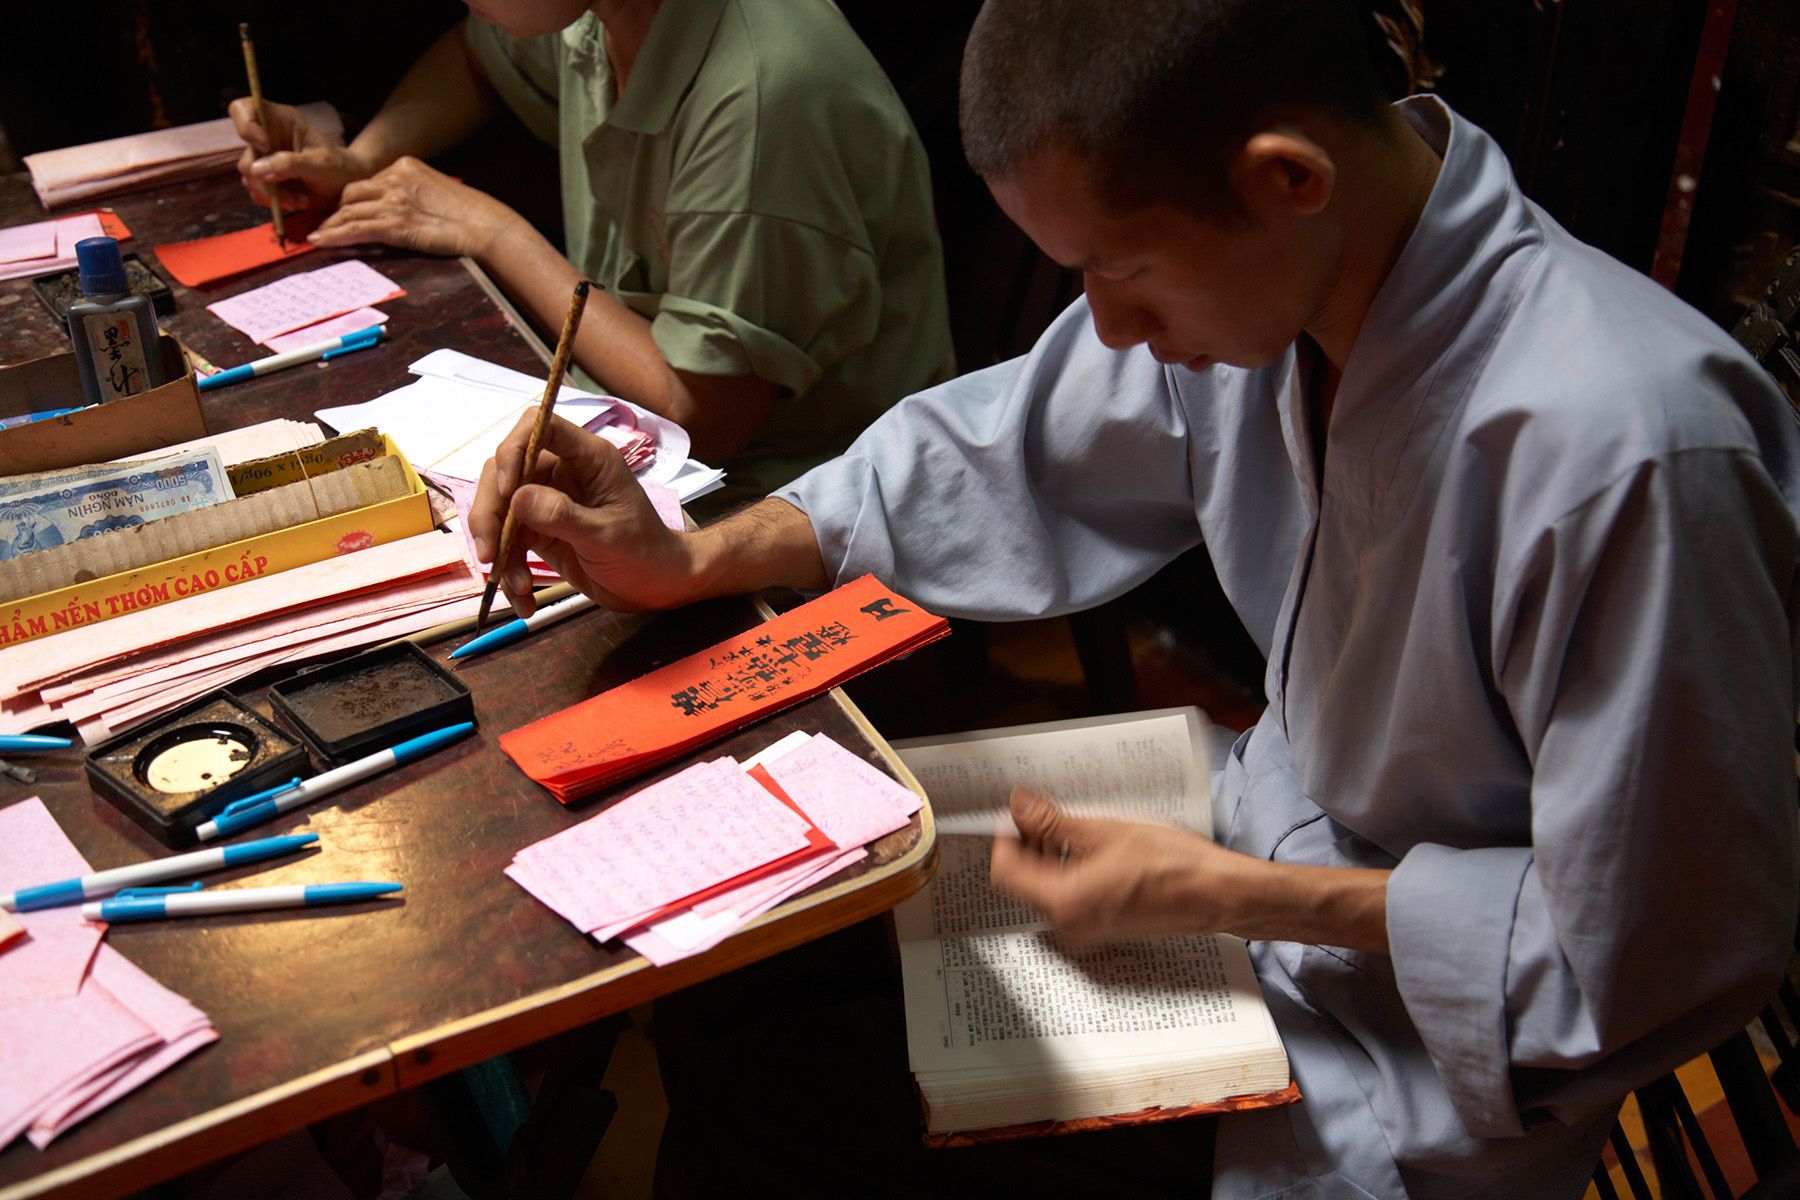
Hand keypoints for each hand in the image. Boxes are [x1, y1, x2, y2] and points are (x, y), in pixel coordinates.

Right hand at [229, 97, 371, 214]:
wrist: (345, 187)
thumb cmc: (338, 167)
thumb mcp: (320, 164)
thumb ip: (290, 164)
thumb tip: (256, 169)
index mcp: (280, 120)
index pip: (243, 109)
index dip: (245, 126)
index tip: (264, 146)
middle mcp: (267, 136)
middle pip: (245, 154)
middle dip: (265, 178)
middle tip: (288, 192)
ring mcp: (264, 158)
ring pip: (249, 176)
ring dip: (273, 194)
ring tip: (300, 200)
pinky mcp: (265, 177)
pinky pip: (256, 191)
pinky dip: (274, 201)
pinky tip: (295, 202)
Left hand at [311, 157, 521, 258]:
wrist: (487, 227)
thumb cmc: (473, 217)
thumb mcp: (438, 194)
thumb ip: (416, 196)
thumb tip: (407, 212)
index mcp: (406, 166)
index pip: (370, 182)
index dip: (355, 199)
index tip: (345, 211)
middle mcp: (395, 178)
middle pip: (352, 193)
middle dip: (338, 210)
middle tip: (328, 226)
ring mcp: (393, 200)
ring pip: (348, 211)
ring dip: (330, 226)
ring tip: (317, 237)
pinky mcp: (394, 223)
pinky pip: (354, 229)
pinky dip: (333, 236)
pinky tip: (319, 242)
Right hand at [470, 412, 699, 616]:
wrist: (655, 586)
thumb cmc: (644, 553)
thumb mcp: (606, 535)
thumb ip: (562, 516)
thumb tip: (516, 498)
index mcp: (587, 459)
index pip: (539, 427)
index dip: (514, 450)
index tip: (508, 491)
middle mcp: (562, 472)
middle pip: (505, 473)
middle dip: (490, 513)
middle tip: (489, 554)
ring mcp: (547, 501)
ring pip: (501, 511)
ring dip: (500, 551)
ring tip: (517, 586)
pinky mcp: (539, 531)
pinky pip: (510, 543)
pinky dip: (510, 571)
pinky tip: (524, 600)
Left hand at [989, 788, 1252, 943]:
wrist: (1216, 894)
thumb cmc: (1172, 866)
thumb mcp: (1104, 832)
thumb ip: (1052, 823)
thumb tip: (1020, 807)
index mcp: (1064, 902)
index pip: (1006, 870)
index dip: (1006, 836)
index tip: (1017, 813)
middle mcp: (1069, 926)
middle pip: (1024, 881)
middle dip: (1029, 844)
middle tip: (1044, 813)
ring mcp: (1086, 931)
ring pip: (1046, 889)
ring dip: (1049, 857)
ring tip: (1073, 827)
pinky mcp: (1102, 929)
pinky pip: (1069, 899)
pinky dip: (1069, 872)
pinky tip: (1091, 849)